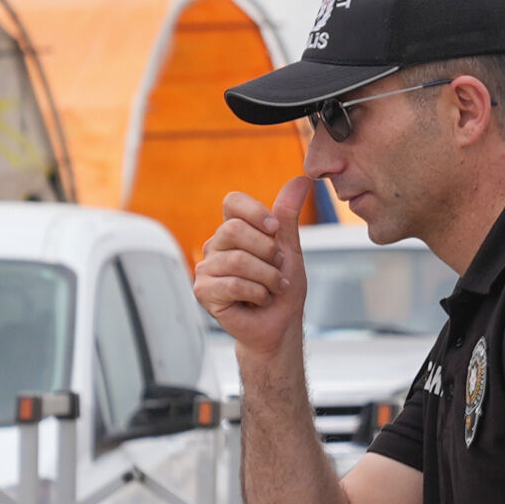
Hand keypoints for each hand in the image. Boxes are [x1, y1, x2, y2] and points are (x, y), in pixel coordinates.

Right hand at [194, 177, 314, 357]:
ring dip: (268, 278)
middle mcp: (216, 245)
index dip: (255, 212)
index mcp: (234, 231)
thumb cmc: (283, 289)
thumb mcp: (290, 248)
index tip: (276, 230)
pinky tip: (260, 300)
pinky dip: (257, 294)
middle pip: (233, 230)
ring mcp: (206, 267)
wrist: (280, 325)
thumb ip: (288, 215)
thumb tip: (302, 178)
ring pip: (237, 260)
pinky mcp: (203, 290)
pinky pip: (233, 284)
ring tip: (273, 288)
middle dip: (268, 252)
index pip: (232, 201)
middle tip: (278, 270)